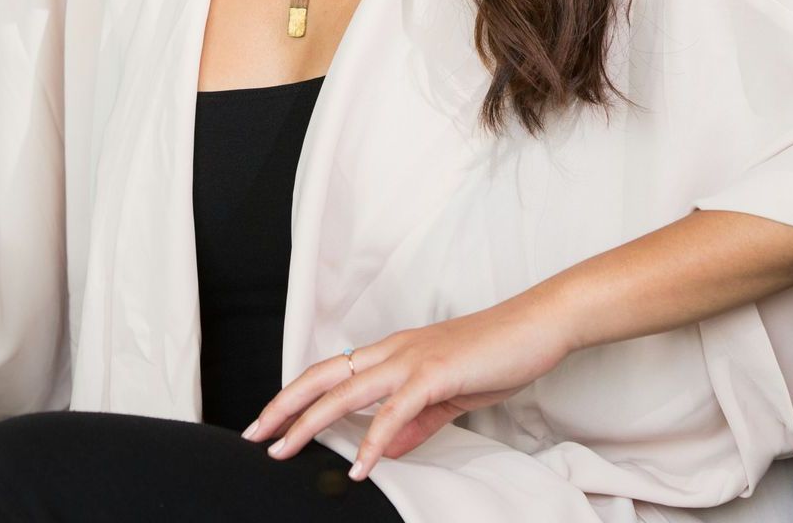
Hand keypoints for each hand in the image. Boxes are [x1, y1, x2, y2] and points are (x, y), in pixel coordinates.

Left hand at [240, 289, 566, 480]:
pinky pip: (395, 411)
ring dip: (311, 423)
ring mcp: (412, 359)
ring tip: (286, 450)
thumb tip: (386, 450)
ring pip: (346, 391)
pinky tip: (358, 466)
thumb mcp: (448, 395)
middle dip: (285, 405)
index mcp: (394, 352)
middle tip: (256, 434)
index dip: (298, 394)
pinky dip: (372, 441)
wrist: (536, 325)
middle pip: (324, 376)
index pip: (333, 372)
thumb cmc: (496, 354)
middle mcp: (394, 350)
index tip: (272, 421)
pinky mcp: (435, 373)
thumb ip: (415, 422)